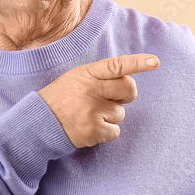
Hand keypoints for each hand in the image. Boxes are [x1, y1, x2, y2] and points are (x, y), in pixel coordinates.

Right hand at [38, 53, 159, 147]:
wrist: (39, 122)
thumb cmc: (62, 98)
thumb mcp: (76, 78)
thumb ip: (100, 77)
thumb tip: (126, 83)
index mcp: (88, 73)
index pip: (117, 65)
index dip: (138, 63)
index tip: (155, 62)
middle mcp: (92, 89)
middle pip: (129, 89)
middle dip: (126, 96)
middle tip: (112, 99)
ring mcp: (93, 110)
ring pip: (121, 113)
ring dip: (110, 116)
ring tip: (90, 115)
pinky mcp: (93, 130)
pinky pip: (115, 131)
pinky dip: (106, 132)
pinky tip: (91, 128)